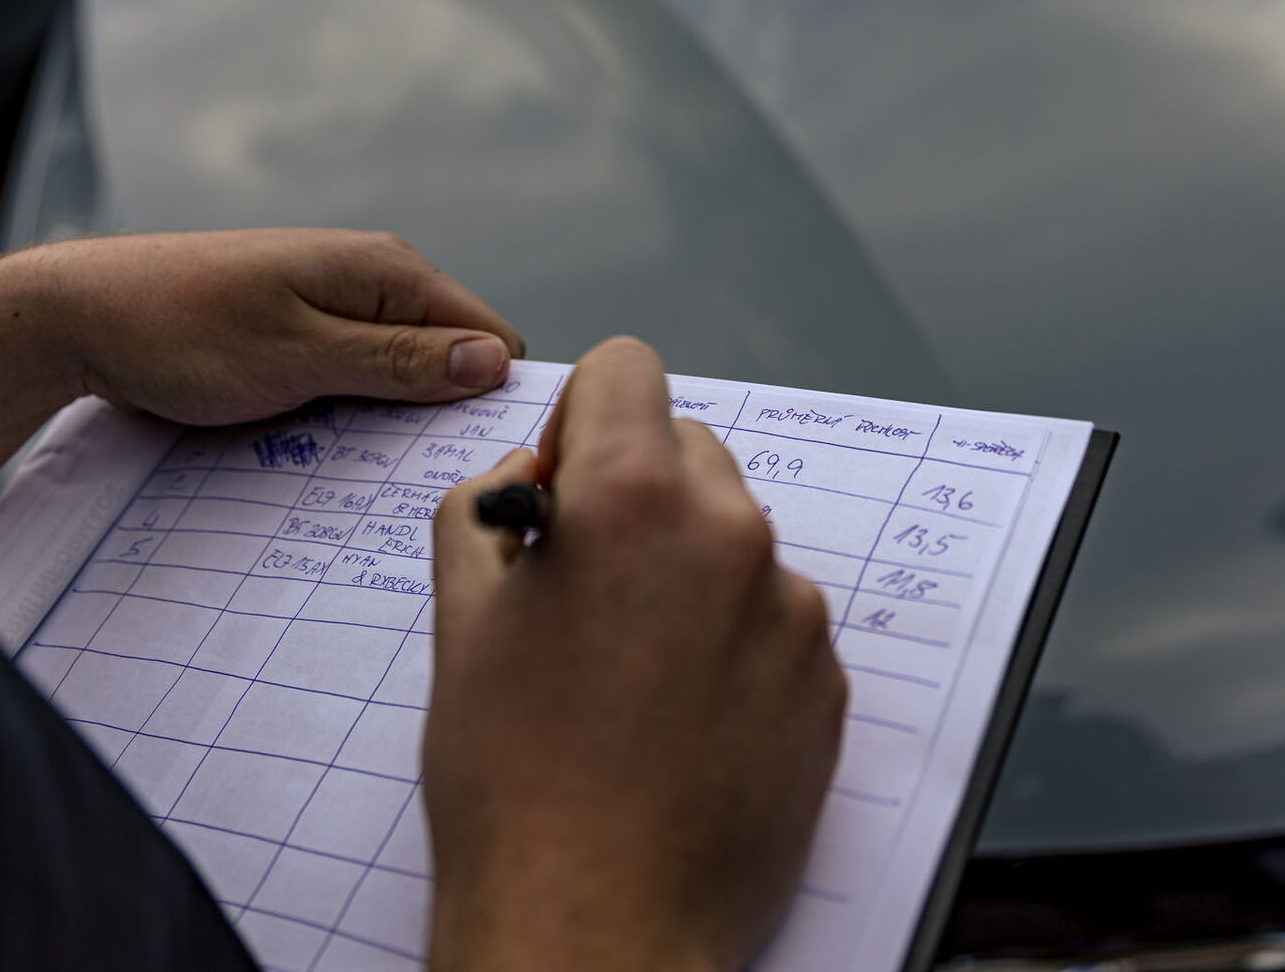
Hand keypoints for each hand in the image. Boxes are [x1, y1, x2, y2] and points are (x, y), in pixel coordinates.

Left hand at [0, 230, 522, 517]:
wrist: (76, 315)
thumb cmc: (183, 332)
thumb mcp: (301, 357)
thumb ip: (400, 361)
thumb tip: (494, 362)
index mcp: (386, 271)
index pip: (490, 338)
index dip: (490, 400)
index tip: (470, 463)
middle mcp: (369, 277)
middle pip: (448, 358)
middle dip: (437, 415)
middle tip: (404, 478)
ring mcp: (331, 301)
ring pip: (399, 372)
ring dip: (386, 419)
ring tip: (352, 462)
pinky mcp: (296, 327)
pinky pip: (352, 375)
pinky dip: (345, 410)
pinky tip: (316, 441)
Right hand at [425, 338, 846, 971]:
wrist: (595, 929)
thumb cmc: (516, 787)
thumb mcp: (460, 622)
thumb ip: (483, 511)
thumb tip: (528, 478)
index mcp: (634, 499)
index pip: (625, 368)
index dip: (579, 418)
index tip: (561, 487)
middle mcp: (730, 536)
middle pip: (687, 447)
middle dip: (633, 493)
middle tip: (581, 589)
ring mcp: (791, 612)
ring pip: (733, 538)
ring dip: (684, 570)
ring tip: (626, 674)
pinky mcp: (824, 684)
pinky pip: (774, 617)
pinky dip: (731, 641)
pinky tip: (676, 718)